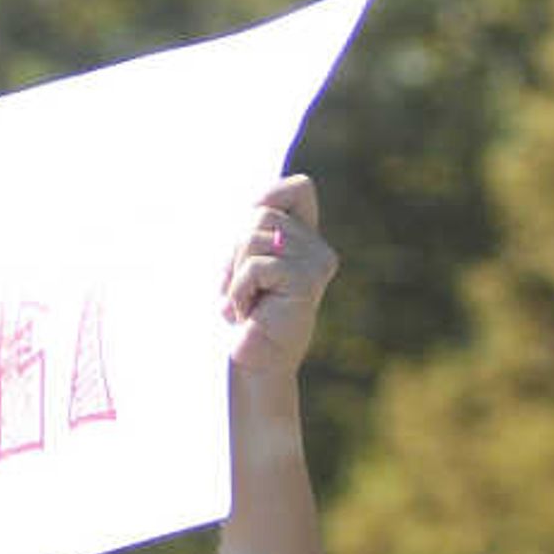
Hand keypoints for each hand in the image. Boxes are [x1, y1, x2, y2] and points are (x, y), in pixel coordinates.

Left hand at [218, 176, 336, 379]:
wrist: (254, 365)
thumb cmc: (244, 317)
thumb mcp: (242, 264)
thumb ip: (251, 232)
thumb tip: (252, 205)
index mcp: (307, 240)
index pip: (300, 188)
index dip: (270, 195)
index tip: (247, 230)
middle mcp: (318, 249)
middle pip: (261, 213)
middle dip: (235, 250)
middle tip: (238, 288)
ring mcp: (316, 264)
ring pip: (254, 236)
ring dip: (234, 272)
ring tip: (243, 302)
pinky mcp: (307, 282)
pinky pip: (257, 265)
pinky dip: (238, 289)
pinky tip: (245, 313)